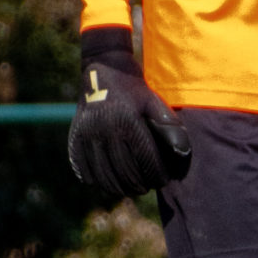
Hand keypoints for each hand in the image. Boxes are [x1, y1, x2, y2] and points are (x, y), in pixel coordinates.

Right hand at [69, 27, 191, 203]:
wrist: (103, 68)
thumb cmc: (133, 89)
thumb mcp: (154, 102)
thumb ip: (169, 127)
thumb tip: (183, 153)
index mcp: (128, 123)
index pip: (146, 161)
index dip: (156, 176)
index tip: (162, 181)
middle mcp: (106, 130)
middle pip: (124, 173)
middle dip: (138, 185)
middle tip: (146, 188)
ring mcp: (87, 135)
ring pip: (103, 175)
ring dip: (118, 187)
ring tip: (128, 188)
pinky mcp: (75, 137)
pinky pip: (83, 169)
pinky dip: (95, 180)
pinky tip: (106, 181)